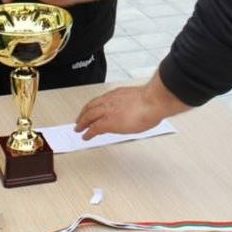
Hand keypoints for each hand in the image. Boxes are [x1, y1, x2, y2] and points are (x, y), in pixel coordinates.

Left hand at [74, 73, 189, 139]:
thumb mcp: (140, 99)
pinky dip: (88, 132)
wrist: (153, 101)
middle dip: (83, 114)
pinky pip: (94, 127)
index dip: (94, 107)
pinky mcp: (108, 122)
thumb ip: (134, 104)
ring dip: (82, 123)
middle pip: (90, 107)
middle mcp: (110, 100)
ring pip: (88, 116)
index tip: (92, 111)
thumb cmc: (153, 101)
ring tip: (78, 129)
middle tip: (79, 120)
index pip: (101, 100)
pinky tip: (86, 136)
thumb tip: (139, 109)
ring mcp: (108, 110)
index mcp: (117, 94)